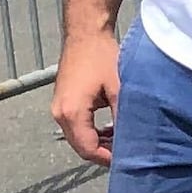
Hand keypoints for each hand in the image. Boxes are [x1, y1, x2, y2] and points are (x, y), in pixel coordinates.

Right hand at [51, 27, 120, 165]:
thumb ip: (122, 118)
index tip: (128, 160)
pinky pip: (76, 126)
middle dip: (104, 152)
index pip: (88, 150)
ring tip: (122, 140)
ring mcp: (58, 108)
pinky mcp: (62, 102)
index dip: (108, 158)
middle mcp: (59, 114)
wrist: (85, 32)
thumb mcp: (118, 89)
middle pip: (81, 147)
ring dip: (99, 142)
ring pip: (78, 138)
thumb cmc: (102, 56)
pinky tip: (110, 128)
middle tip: (128, 152)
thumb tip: (132, 141)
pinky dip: (92, 131)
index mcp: (72, 113)